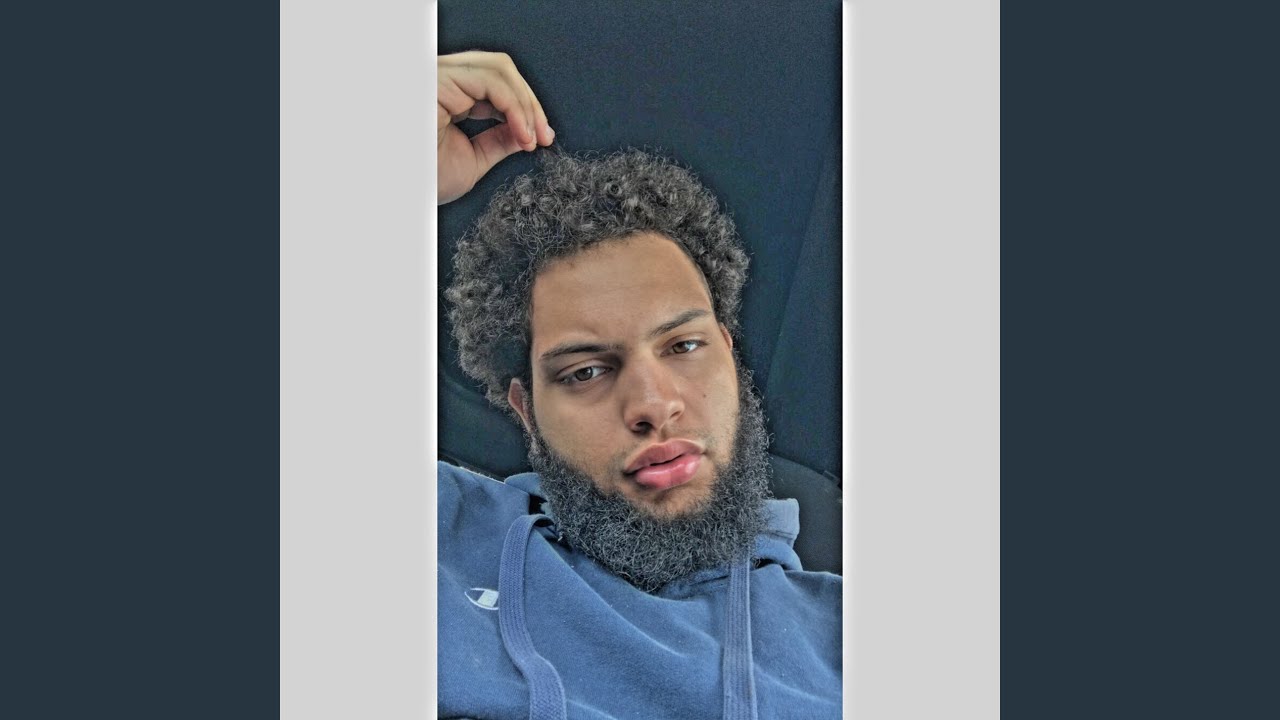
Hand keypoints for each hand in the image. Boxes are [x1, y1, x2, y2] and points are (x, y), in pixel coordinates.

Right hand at [437, 51, 554, 204]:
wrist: (406, 194)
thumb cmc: (426, 181)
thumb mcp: (474, 159)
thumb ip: (499, 140)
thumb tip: (527, 131)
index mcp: (446, 91)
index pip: (494, 81)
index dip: (524, 106)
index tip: (543, 138)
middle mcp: (440, 77)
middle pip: (500, 68)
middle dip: (529, 103)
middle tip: (544, 137)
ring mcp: (438, 74)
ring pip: (499, 69)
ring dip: (526, 105)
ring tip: (533, 138)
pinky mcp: (439, 79)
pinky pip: (492, 81)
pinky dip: (516, 108)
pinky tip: (523, 134)